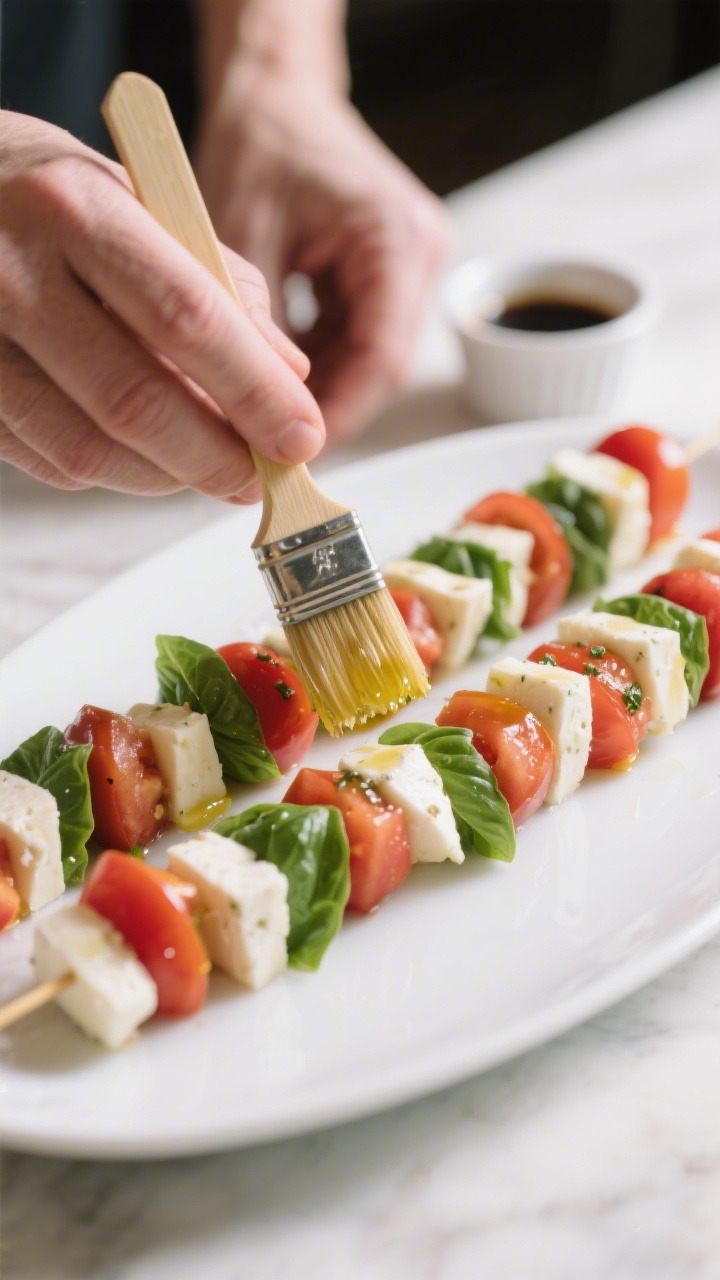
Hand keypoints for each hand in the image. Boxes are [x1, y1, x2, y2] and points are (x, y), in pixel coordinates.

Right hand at [0, 113, 324, 496]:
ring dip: (168, 476)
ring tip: (215, 471)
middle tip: (263, 478)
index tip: (301, 437)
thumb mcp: (134, 198)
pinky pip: (50, 461)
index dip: (253, 391)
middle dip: (216, 457)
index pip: (184, 316)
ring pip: (87, 448)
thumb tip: (288, 375)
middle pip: (134, 400)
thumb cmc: (48, 195)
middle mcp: (9, 274)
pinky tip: (149, 456)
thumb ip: (216, 280)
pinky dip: (115, 472)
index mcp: (71, 207)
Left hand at [196, 84, 448, 442]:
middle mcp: (418, 252)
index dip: (338, 415)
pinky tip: (273, 377)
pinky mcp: (388, 274)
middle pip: (381, 365)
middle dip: (325, 409)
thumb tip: (250, 413)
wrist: (275, 96)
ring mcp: (409, 265)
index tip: (292, 453)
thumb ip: (253, 325)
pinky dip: (316, 362)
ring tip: (262, 415)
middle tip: (269, 448)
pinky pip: (357, 337)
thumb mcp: (242, 237)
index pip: (381, 357)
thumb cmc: (260, 144)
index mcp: (395, 237)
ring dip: (318, 389)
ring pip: (368, 358)